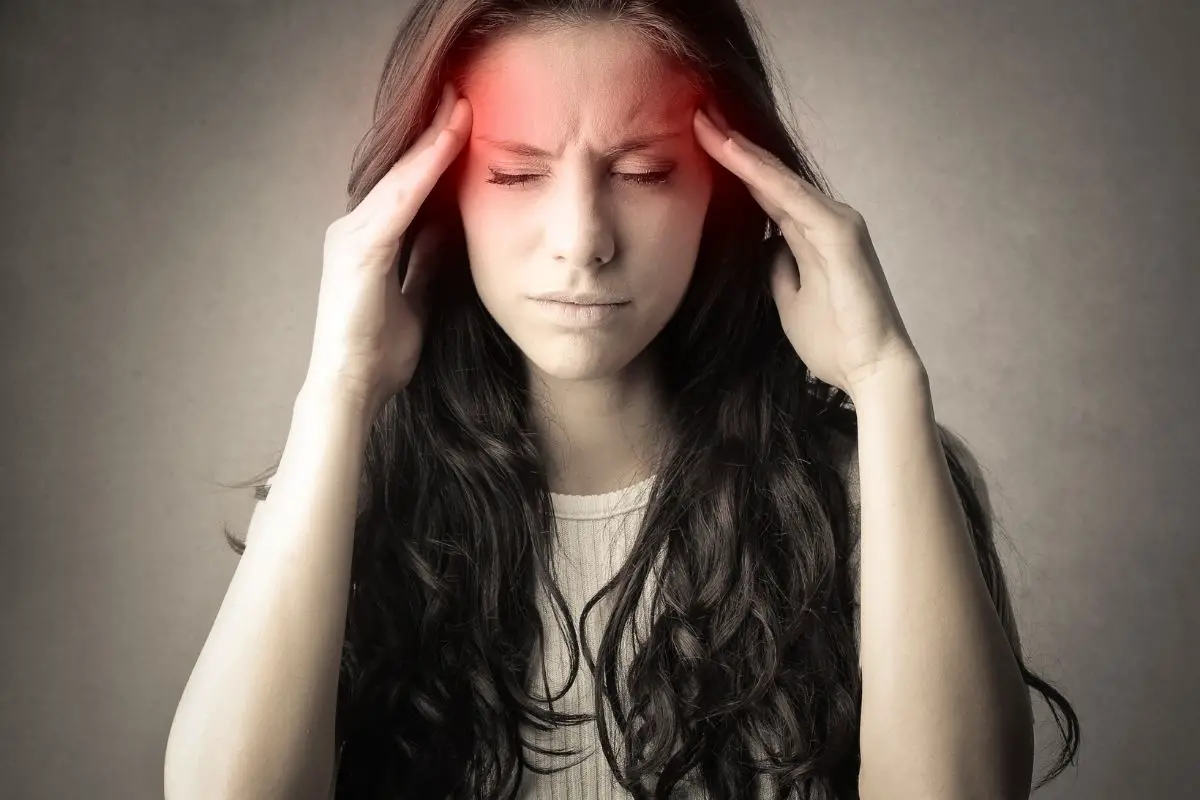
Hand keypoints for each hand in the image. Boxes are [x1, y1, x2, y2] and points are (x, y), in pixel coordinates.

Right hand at [306, 82, 470, 419]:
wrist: (353, 388)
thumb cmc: (381, 351)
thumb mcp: (418, 296)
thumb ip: (428, 261)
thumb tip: (451, 231)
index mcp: (372, 240)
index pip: (410, 186)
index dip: (437, 151)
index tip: (467, 117)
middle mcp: (356, 228)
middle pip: (403, 170)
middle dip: (433, 130)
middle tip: (462, 89)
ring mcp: (353, 235)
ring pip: (401, 175)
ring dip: (432, 137)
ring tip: (460, 101)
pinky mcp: (360, 249)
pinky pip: (400, 198)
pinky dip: (425, 167)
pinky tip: (448, 140)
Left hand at [693, 103, 921, 396]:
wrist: (871, 372)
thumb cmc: (835, 341)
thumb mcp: (788, 299)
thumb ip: (776, 267)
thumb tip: (758, 247)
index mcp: (813, 234)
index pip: (765, 192)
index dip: (732, 167)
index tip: (696, 141)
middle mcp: (827, 219)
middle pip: (770, 176)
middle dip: (732, 145)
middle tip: (695, 112)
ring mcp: (837, 223)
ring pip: (779, 179)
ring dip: (741, 151)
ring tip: (705, 123)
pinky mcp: (841, 236)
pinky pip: (794, 199)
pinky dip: (763, 175)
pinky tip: (734, 155)